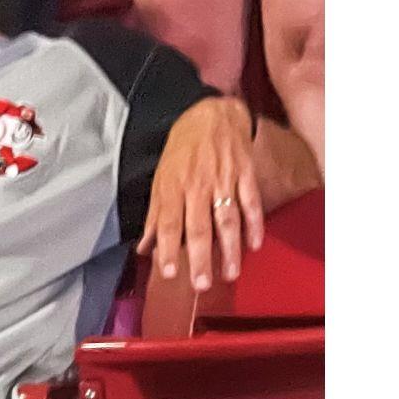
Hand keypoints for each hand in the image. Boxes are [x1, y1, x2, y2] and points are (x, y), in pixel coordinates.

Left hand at [137, 96, 264, 292]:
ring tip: (230, 273)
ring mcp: (224, 180)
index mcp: (173, 189)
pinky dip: (254, 224)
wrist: (212, 114)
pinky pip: (251, 202)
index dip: (168, 249)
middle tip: (202, 284)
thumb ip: (154, 217)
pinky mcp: (245, 173)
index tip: (169, 273)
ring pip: (227, 219)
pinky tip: (254, 244)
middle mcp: (198, 186)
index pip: (169, 224)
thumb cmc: (183, 151)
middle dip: (200, 258)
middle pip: (199, 227)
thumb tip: (144, 248)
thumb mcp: (160, 180)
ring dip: (230, 249)